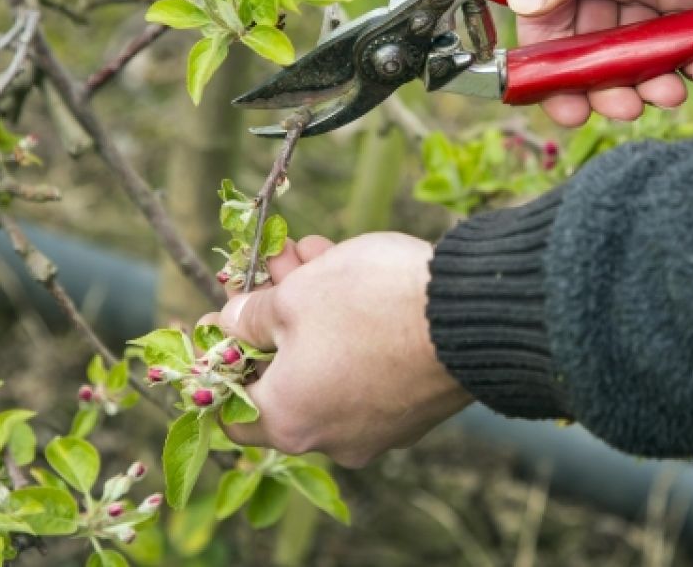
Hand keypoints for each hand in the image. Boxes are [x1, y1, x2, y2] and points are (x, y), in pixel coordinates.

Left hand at [202, 233, 471, 467]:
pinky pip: (368, 371)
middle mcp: (331, 439)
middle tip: (276, 264)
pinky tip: (356, 275)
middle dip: (275, 315)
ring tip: (315, 253)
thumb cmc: (367, 305)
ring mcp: (379, 429)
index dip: (222, 358)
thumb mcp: (294, 296)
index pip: (231, 409)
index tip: (226, 315)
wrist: (470, 315)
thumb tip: (232, 323)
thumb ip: (251, 315)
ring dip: (315, 312)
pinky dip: (355, 330)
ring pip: (328, 366)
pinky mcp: (415, 409)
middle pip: (284, 376)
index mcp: (288, 422)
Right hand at [511, 0, 692, 124]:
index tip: (567, 105)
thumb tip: (525, 3)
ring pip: (633, 61)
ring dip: (649, 84)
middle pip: (587, 54)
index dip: (550, 70)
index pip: (543, 25)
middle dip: (604, 87)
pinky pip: (682, 51)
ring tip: (673, 90)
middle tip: (628, 106)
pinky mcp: (691, 4)